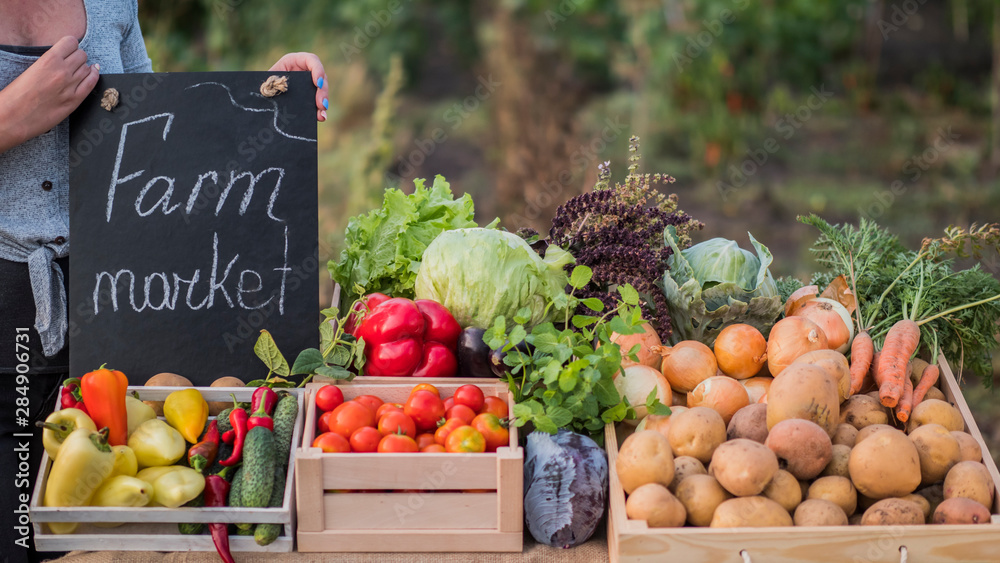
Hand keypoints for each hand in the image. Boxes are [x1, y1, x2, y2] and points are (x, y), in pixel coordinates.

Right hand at [0, 36, 99, 152]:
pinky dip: (93, 76)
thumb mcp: (31, 69)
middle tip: (71, 62)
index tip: (67, 49)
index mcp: (48, 60)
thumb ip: (49, 62)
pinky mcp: (75, 101)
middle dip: (77, 57)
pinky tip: (92, 73)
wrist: (13, 117)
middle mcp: (62, 71)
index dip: (70, 45)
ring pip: (87, 68)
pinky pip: (92, 83)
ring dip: (83, 68)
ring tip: (76, 72)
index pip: (70, 42)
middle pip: (82, 55)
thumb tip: (63, 58)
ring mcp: (70, 87)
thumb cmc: (16, 94)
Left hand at [269, 52, 327, 121]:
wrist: (260, 95)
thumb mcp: (267, 80)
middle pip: (321, 78)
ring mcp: (309, 83)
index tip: (317, 83)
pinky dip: (320, 110)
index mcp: (293, 61)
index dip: (318, 70)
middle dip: (322, 92)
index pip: (312, 60)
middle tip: (321, 104)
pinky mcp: (310, 95)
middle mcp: (304, 71)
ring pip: (322, 91)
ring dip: (323, 103)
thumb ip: (272, 82)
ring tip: (321, 114)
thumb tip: (275, 90)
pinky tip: (321, 117)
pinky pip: (318, 102)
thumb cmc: (262, 84)